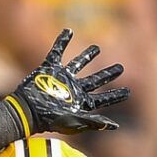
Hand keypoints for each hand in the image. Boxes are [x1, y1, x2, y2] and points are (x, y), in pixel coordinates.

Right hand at [8, 30, 129, 135]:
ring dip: (87, 55)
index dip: (116, 95)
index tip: (128, 92)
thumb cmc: (51, 119)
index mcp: (82, 102)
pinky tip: (68, 31)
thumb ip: (94, 122)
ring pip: (78, 64)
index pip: (103, 98)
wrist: (28, 110)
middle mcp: (74, 89)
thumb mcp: (75, 122)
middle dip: (108, 74)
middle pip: (96, 80)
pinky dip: (62, 41)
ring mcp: (62, 78)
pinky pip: (57, 52)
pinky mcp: (49, 69)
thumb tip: (115, 126)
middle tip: (121, 67)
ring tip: (97, 47)